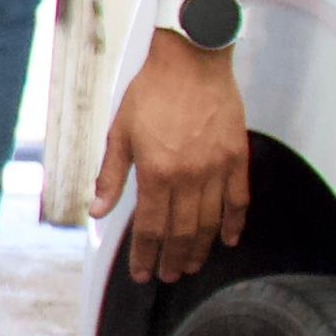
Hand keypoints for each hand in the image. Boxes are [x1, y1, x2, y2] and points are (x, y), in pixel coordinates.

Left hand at [93, 28, 249, 282]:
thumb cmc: (152, 93)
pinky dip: (234, 222)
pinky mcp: (236, 157)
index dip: (146, 256)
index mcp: (156, 172)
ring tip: (192, 265)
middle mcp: (189, 176)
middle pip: (182, 232)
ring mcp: (216, 168)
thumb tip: (97, 212)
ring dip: (200, 248)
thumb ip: (111, 176)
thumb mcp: (121, 133)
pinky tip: (228, 239)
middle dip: (173, 260)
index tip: (143, 274)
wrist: (192, 59)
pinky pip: (238, 199)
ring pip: (210, 222)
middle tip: (169, 276)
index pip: (151, 228)